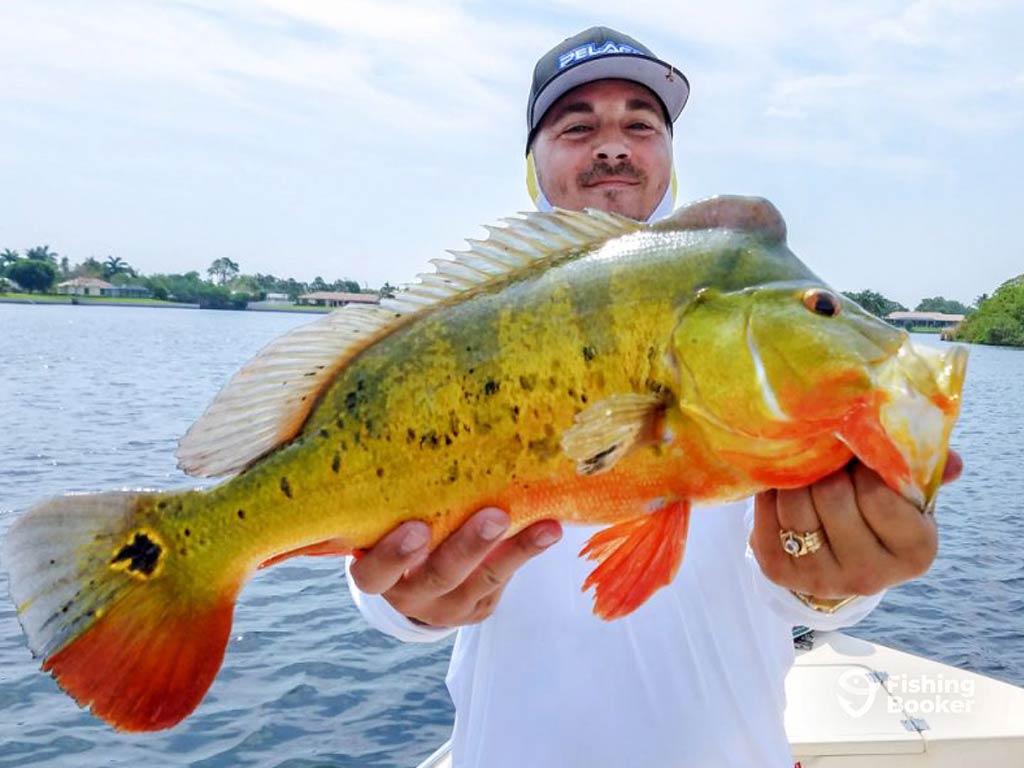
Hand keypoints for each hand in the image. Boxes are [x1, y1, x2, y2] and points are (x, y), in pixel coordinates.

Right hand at [348, 508, 562, 627]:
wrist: (418, 577)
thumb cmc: (397, 528)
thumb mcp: (387, 521)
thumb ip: (399, 498)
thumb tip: (426, 431)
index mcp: (378, 574)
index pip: (373, 574)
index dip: (393, 556)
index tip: (418, 527)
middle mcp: (409, 595)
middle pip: (437, 576)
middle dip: (468, 546)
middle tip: (494, 516)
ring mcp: (446, 606)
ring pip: (482, 581)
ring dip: (515, 551)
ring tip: (545, 528)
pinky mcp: (478, 608)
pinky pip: (503, 581)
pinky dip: (527, 552)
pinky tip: (549, 529)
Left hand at [750, 450, 962, 598]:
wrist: (839, 553)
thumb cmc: (879, 513)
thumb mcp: (908, 493)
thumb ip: (922, 471)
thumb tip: (954, 461)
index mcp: (914, 552)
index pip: (878, 496)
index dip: (863, 466)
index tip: (859, 455)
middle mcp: (869, 576)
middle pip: (832, 496)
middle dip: (827, 467)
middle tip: (826, 453)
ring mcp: (821, 579)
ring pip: (795, 505)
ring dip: (796, 476)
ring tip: (805, 466)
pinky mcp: (779, 573)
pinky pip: (765, 518)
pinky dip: (770, 493)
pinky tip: (782, 484)